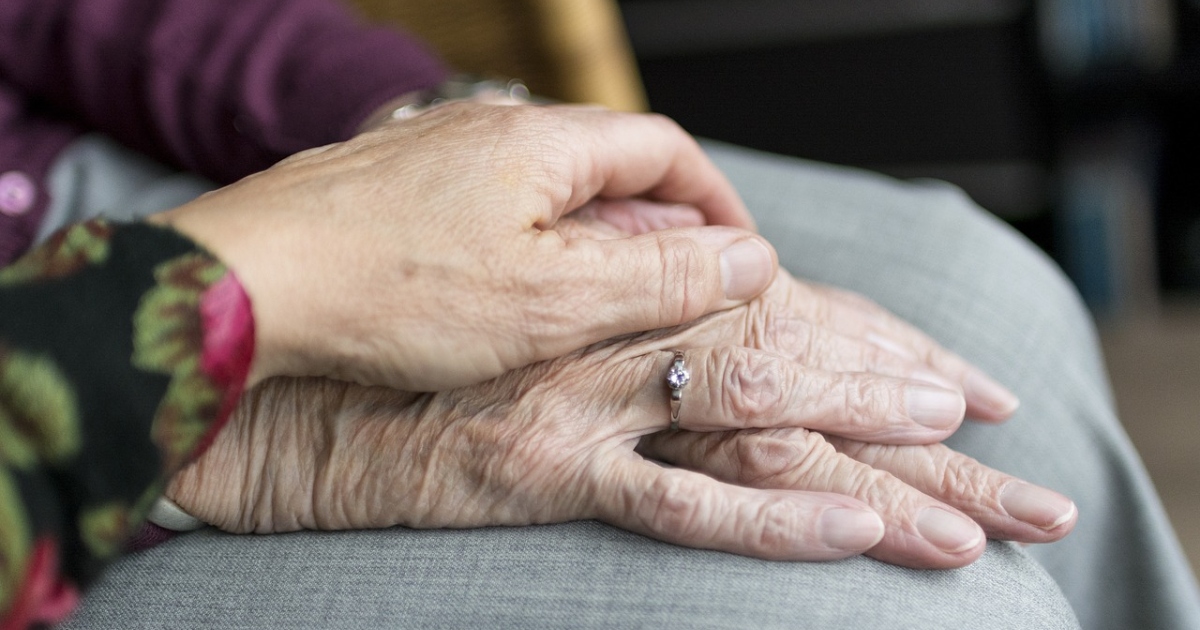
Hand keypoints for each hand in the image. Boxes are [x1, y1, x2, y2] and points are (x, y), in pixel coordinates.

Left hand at [150, 103, 774, 389]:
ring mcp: (434, 153)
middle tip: (677, 292)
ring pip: (544, 189)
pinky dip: (525, 247)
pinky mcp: (390, 189)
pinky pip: (486, 208)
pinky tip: (508, 299)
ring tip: (600, 305)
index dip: (715, 202)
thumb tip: (750, 259)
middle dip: (657, 226)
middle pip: (606, 165)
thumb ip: (658, 277)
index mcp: (542, 142)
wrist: (243, 286)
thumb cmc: (392, 291)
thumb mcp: (552, 299)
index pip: (665, 149)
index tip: (739, 255)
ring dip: (591, 239)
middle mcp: (489, 129)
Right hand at [168, 291, 1072, 569]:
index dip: (873, 342)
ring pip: (760, 417)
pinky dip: (771, 517)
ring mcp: (589, 399)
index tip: (956, 377)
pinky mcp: (548, 468)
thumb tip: (692, 307)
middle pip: (793, 361)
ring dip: (870, 456)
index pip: (782, 313)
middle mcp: (620, 331)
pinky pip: (678, 500)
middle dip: (903, 399)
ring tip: (970, 507)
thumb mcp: (527, 314)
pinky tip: (853, 531)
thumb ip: (613, 307)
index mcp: (624, 291)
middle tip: (997, 433)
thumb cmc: (418, 342)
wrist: (300, 382)